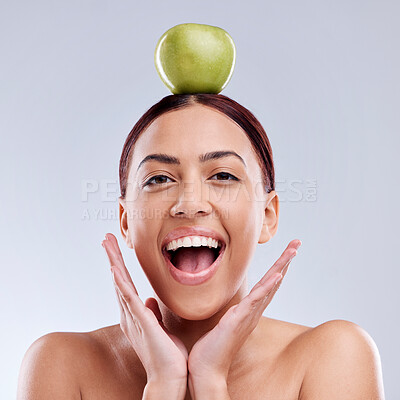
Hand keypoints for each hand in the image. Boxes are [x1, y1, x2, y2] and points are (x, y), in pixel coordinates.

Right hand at [101, 233, 187, 393]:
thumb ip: (152, 313)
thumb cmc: (167, 354)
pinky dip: (121, 284)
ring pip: (121, 284)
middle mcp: (130, 314)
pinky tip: (114, 270)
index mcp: (136, 314)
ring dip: (114, 263)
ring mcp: (134, 317)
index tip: (115, 249)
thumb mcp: (159, 327)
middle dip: (112, 258)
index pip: (125, 284)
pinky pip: (129, 299)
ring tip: (107, 245)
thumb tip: (150, 300)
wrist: (170, 376)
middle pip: (119, 280)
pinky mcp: (142, 322)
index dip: (119, 266)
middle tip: (106, 239)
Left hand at [187, 239, 301, 394]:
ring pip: (269, 287)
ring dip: (281, 267)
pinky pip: (256, 301)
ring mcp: (248, 315)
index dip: (279, 266)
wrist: (207, 370)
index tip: (287, 251)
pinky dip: (268, 287)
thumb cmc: (212, 348)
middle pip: (274, 281)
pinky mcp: (239, 319)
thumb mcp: (224, 322)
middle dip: (285, 261)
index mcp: (250, 310)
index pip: (268, 284)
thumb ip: (232, 311)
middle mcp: (253, 311)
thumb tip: (231, 304)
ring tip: (292, 251)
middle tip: (297, 243)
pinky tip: (277, 276)